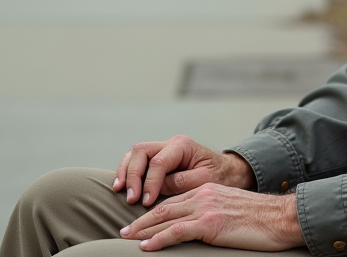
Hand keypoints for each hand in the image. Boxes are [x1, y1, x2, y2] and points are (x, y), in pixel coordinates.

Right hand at [113, 135, 255, 205]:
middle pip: (142, 151)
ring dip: (126, 172)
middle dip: (133, 175)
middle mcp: (171, 143)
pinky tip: (121, 186)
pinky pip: (136, 160)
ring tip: (120, 190)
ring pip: (135, 153)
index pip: (159, 161)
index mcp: (184, 145)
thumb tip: (158, 188)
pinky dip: (127, 171)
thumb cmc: (219, 176)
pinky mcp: (157, 158)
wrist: (227, 171)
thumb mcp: (206, 181)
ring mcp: (163, 149)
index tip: (146, 202)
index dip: (150, 182)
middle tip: (132, 198)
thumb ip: (183, 182)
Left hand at [120, 183, 304, 251]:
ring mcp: (206, 208)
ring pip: (165, 218)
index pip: (174, 201)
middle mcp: (203, 195)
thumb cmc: (262, 219)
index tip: (139, 222)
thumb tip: (201, 229)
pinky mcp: (210, 224)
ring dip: (143, 230)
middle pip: (164, 207)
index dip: (154, 212)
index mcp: (208, 191)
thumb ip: (214, 215)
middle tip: (123, 231)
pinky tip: (146, 247)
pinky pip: (177, 232)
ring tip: (127, 239)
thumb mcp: (232, 211)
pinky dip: (158, 239)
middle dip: (142, 220)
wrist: (281, 218)